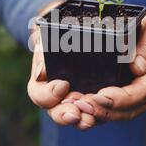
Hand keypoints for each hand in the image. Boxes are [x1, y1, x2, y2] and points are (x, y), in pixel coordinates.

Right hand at [27, 1, 95, 129]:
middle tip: (74, 115)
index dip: (48, 95)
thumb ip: (42, 49)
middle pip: (58, 113)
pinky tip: (105, 112)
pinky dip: (100, 113)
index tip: (63, 85)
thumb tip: (41, 72)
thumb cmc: (58, 30)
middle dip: (65, 115)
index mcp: (43, 81)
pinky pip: (97, 111)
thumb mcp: (46, 34)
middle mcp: (59, 96)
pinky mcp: (97, 99)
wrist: (77, 26)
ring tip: (89, 119)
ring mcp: (78, 100)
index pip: (39, 94)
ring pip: (78, 117)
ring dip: (83, 119)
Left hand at [69, 10, 145, 126]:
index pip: (142, 92)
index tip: (100, 96)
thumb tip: (136, 66)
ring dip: (95, 114)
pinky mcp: (123, 96)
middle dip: (103, 110)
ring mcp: (137, 97)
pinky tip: (75, 106)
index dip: (121, 98)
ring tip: (74, 108)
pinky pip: (110, 109)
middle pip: (128, 110)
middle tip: (80, 105)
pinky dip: (93, 111)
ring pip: (117, 114)